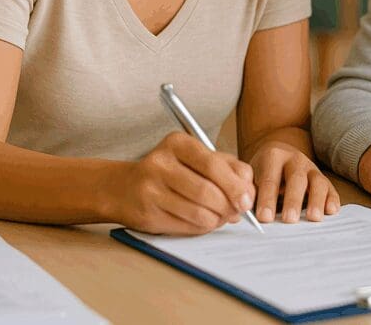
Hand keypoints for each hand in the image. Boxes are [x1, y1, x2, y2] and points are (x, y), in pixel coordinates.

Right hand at [107, 132, 255, 234]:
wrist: (122, 188)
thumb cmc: (170, 172)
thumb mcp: (197, 159)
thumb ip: (227, 168)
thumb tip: (248, 194)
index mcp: (177, 143)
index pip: (213, 164)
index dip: (235, 185)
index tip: (247, 200)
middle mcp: (160, 163)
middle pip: (207, 191)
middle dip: (229, 206)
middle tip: (237, 212)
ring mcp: (151, 189)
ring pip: (199, 212)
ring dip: (217, 219)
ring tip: (220, 217)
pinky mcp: (147, 213)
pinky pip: (186, 226)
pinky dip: (202, 227)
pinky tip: (203, 221)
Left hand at [250, 141, 339, 222]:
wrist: (278, 155)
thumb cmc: (261, 172)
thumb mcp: (252, 176)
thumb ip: (250, 192)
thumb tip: (246, 213)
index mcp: (273, 156)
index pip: (270, 179)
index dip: (266, 199)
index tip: (264, 218)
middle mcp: (294, 159)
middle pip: (296, 179)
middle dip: (292, 200)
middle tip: (289, 220)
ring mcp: (311, 168)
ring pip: (317, 182)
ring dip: (315, 200)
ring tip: (313, 218)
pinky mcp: (323, 178)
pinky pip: (330, 188)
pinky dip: (331, 199)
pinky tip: (330, 211)